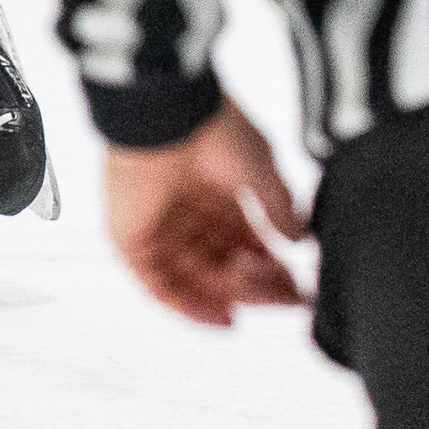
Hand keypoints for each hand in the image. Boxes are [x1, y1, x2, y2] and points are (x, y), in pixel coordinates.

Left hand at [105, 97, 307, 327]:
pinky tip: (224, 316)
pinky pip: (158, 285)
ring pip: (196, 279)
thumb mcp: (261, 170)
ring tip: (262, 300)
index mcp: (214, 195)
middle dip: (258, 287)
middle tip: (287, 298)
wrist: (168, 112)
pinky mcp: (130, 238)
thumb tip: (298, 239)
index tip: (298, 289)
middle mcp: (186, 214)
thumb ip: (279, 208)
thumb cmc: (210, 126)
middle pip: (223, 267)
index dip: (271, 271)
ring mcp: (157, 227)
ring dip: (232, 295)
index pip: (244, 246)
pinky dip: (190, 306)